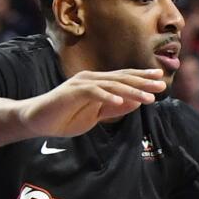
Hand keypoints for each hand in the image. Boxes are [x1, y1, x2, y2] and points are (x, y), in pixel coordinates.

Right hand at [19, 68, 166, 136]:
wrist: (37, 121)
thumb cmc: (65, 117)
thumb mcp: (95, 116)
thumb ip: (113, 109)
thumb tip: (136, 102)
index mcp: (98, 83)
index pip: (124, 78)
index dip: (142, 77)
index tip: (160, 78)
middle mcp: (91, 79)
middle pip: (122, 78)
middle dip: (143, 82)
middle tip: (162, 85)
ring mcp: (81, 84)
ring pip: (112, 85)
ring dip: (131, 91)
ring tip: (148, 98)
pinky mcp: (71, 92)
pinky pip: (93, 93)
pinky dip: (107, 97)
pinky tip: (121, 102)